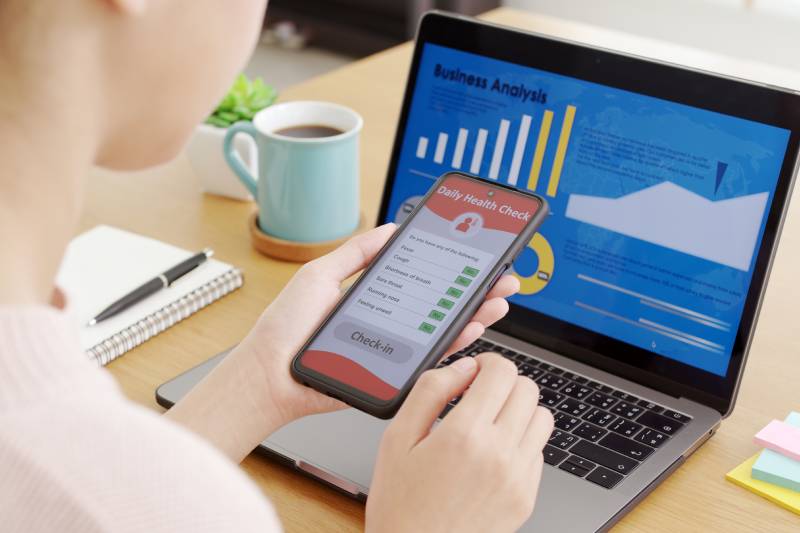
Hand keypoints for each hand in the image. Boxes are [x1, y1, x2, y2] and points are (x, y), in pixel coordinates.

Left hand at [235, 223, 520, 428]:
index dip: (450, 267)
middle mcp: (388, 322)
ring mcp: (392, 348)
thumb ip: (356, 252)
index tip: (475, 254)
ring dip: (475, 313)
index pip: (421, 279)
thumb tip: (390, 229)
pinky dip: (455, 342)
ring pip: (443, 329)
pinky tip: (474, 325)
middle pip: (440, 303)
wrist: (270, 373)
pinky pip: (430, 357)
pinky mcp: (392, 373)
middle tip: (502, 275)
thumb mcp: (320, 275)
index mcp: (374, 297)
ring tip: (499, 298)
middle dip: (474, 289)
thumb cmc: (286, 327)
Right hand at [366, 353, 553, 532]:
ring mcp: (517, 478)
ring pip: (542, 417)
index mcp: (465, 434)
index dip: (489, 362)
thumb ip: (430, 391)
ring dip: (519, 409)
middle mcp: (499, 453)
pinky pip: (539, 451)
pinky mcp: (526, 497)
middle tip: (481, 394)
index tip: (475, 371)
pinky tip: (493, 451)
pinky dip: (522, 441)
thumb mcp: (397, 438)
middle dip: (504, 382)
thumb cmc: (401, 503)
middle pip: (528, 389)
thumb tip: (461, 367)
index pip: (502, 372)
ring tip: (491, 420)